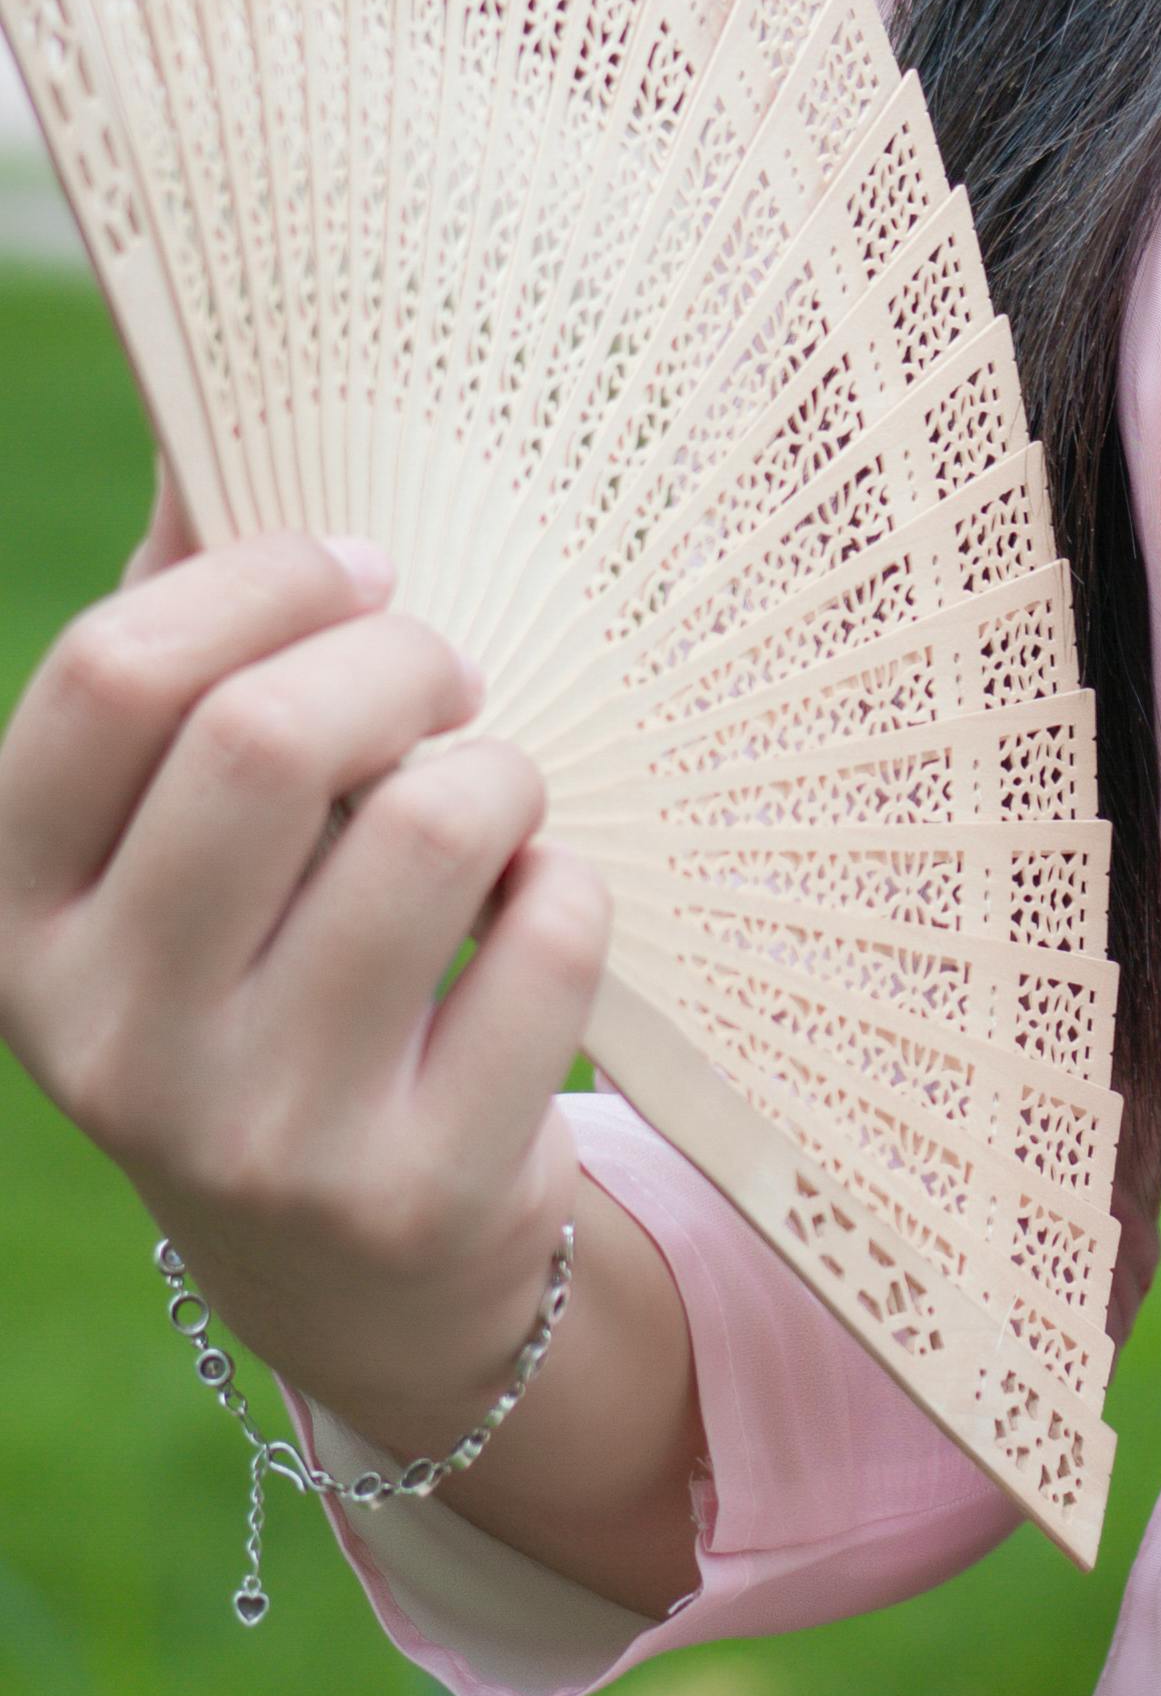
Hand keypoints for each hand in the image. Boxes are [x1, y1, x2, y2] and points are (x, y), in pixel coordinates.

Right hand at [0, 492, 698, 1612]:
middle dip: (398, 661)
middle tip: (446, 675)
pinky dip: (570, 890)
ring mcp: (254, 1131)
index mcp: (18, 920)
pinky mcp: (412, 1190)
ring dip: (499, 771)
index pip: (107, 679)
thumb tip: (219, 420)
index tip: (358, 568)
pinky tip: (529, 921)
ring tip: (491, 799)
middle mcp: (105, 1038)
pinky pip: (549, 936)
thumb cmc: (267, 969)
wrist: (358, 1274)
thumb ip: (183, 648)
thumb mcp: (177, 841)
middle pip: (266, 738)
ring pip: (431, 826)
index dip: (256, 584)